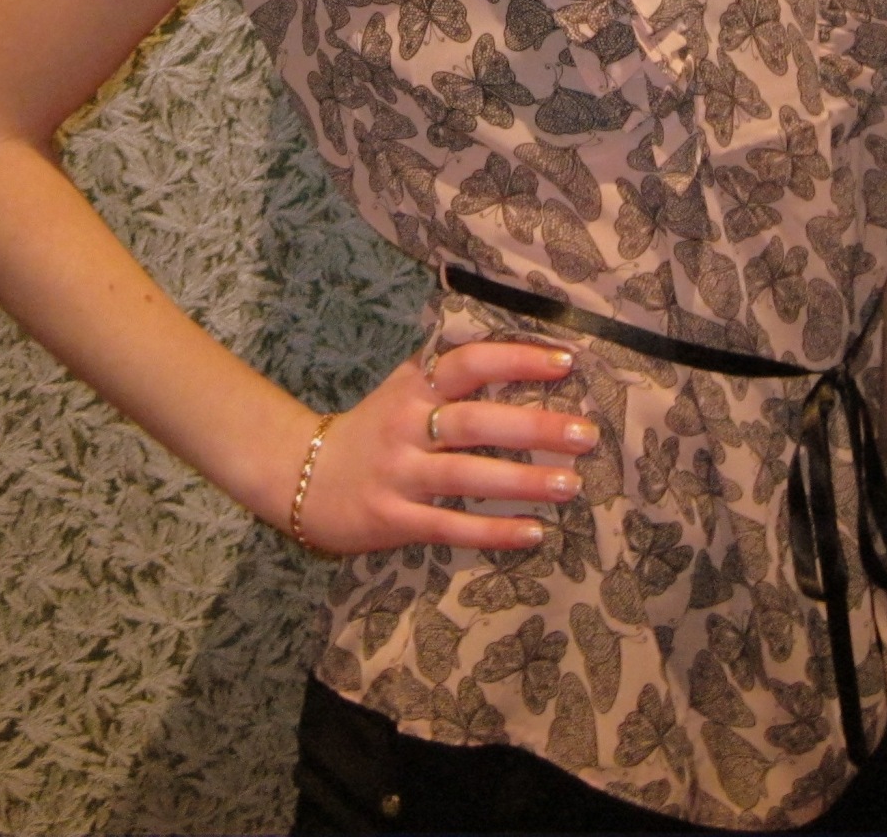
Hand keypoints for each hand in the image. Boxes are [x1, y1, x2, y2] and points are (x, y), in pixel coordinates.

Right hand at [293, 340, 596, 555]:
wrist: (301, 477)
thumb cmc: (373, 430)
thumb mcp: (404, 390)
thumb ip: (451, 375)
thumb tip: (525, 353)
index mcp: (415, 386)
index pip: (469, 362)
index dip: (517, 359)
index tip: (567, 362)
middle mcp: (406, 424)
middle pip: (475, 421)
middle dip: (533, 427)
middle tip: (585, 434)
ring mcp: (398, 473)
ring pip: (466, 476)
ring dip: (522, 481)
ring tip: (570, 485)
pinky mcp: (392, 519)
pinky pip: (449, 527)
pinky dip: (493, 532)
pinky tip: (533, 533)